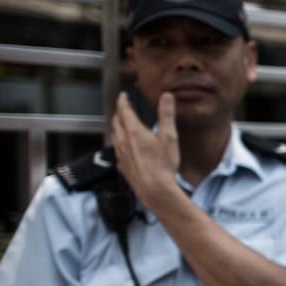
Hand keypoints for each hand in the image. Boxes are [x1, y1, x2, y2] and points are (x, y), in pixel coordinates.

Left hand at [111, 92, 180, 211]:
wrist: (155, 189)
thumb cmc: (163, 164)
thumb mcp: (169, 137)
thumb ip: (167, 115)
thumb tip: (166, 96)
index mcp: (134, 131)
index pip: (124, 110)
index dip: (123, 101)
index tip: (123, 96)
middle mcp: (123, 141)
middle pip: (116, 122)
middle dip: (119, 113)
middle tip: (123, 109)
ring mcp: (121, 155)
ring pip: (115, 136)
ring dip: (118, 128)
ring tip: (123, 126)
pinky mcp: (122, 166)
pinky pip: (117, 151)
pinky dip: (120, 144)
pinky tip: (126, 148)